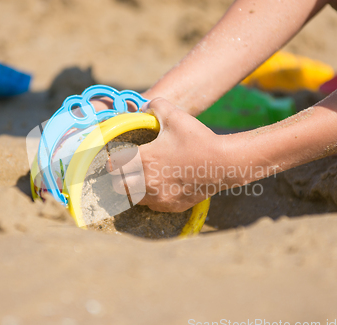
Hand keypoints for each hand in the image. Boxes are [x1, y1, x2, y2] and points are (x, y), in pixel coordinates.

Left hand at [108, 98, 224, 211]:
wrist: (224, 164)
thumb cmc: (198, 139)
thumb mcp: (175, 116)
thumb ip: (156, 105)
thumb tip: (144, 105)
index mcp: (144, 160)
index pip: (114, 166)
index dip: (112, 161)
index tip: (116, 158)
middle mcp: (148, 182)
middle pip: (119, 186)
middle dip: (119, 178)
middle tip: (125, 171)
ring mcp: (160, 197)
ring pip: (134, 198)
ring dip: (134, 189)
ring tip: (141, 179)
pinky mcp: (171, 206)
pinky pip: (153, 205)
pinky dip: (151, 198)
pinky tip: (158, 187)